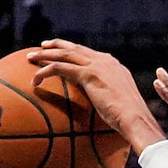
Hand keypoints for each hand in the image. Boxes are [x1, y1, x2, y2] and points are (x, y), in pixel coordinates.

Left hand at [28, 40, 161, 153]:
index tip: (64, 52)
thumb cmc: (132, 122)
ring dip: (45, 54)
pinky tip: (35, 80)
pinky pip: (60, 68)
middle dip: (57, 45)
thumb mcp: (123, 107)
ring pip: (64, 54)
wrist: (137, 119)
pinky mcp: (88, 74)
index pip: (89, 54)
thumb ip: (113, 102)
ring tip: (31, 57)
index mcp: (114, 66)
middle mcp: (105, 61)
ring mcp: (97, 66)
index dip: (74, 51)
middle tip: (43, 46)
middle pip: (75, 48)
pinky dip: (45, 72)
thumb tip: (108, 115)